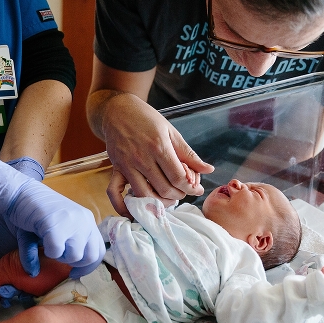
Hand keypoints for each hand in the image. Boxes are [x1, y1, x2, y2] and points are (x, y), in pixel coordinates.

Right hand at [0, 160, 104, 276]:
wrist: (18, 192)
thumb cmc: (33, 212)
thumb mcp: (49, 232)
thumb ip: (54, 250)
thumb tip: (34, 274)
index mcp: (87, 220)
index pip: (99, 250)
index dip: (88, 266)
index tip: (73, 272)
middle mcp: (85, 220)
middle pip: (91, 256)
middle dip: (74, 263)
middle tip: (58, 256)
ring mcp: (73, 221)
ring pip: (75, 256)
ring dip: (60, 257)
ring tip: (48, 245)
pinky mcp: (57, 224)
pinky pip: (57, 252)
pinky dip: (48, 252)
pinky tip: (40, 239)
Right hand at [102, 96, 213, 215]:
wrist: (117, 110)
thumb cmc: (146, 119)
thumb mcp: (171, 131)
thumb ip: (189, 154)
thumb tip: (208, 170)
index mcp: (159, 147)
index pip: (178, 177)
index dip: (191, 187)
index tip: (196, 189)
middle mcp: (141, 158)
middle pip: (164, 189)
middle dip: (179, 195)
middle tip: (184, 192)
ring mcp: (126, 165)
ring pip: (144, 195)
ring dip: (159, 203)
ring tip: (168, 199)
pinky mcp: (115, 169)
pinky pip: (115, 193)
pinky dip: (123, 207)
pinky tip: (135, 212)